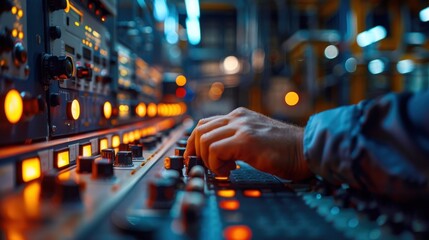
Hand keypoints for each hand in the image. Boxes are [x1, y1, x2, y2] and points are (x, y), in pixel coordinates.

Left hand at [184, 107, 312, 179]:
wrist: (307, 150)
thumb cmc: (285, 150)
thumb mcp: (256, 138)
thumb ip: (237, 139)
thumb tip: (216, 153)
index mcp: (239, 116)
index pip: (205, 124)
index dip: (195, 143)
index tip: (196, 159)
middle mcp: (238, 117)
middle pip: (199, 129)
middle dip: (195, 151)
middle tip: (204, 168)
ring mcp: (241, 126)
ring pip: (204, 139)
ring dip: (208, 160)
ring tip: (225, 169)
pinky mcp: (245, 140)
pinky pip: (214, 150)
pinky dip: (216, 165)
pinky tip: (231, 170)